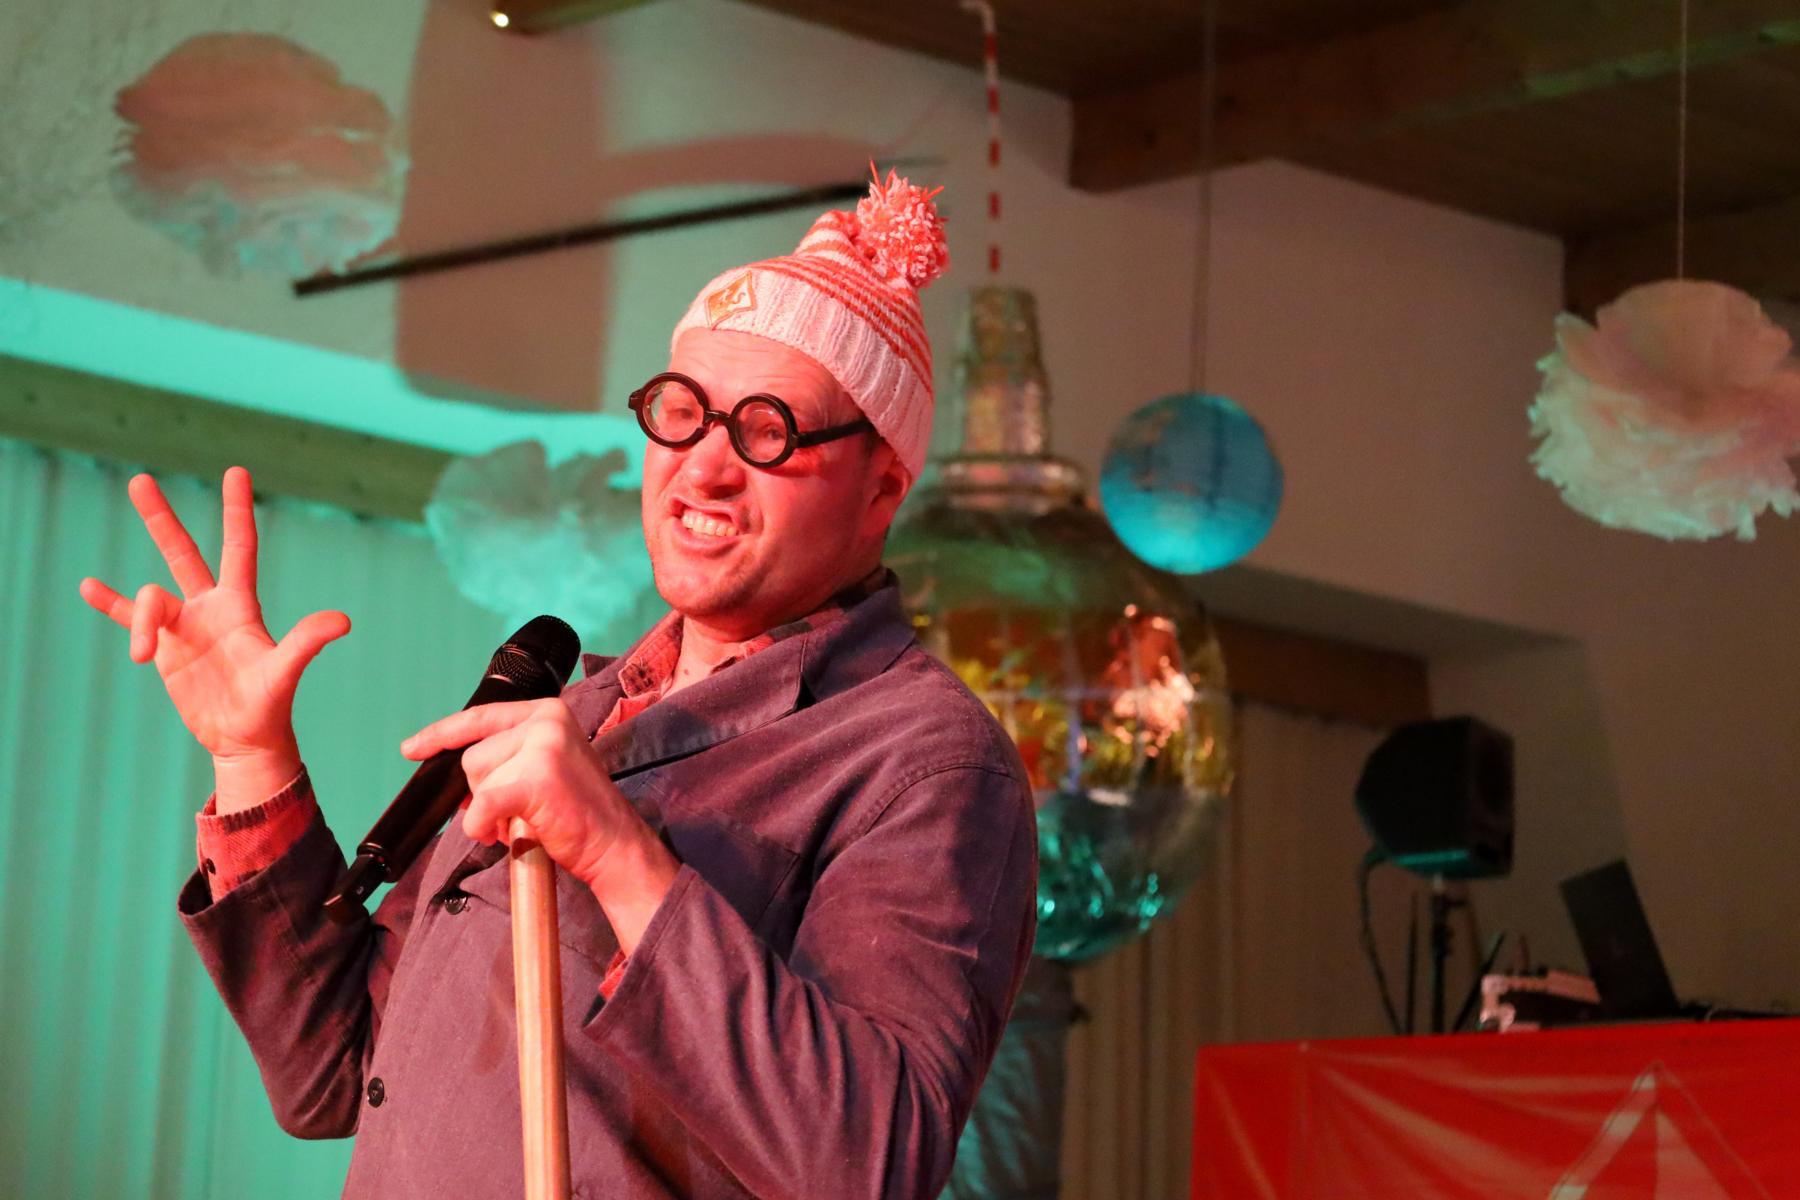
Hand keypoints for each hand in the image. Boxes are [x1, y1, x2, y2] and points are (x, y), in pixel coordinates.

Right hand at [77, 468, 349, 764]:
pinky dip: (112, 604)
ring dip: (140, 619)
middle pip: (182, 551)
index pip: (239, 545)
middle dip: (161, 518)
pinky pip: (131, 619)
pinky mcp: (165, 649)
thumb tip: (344, 621)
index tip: (236, 470)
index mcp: (241, 604)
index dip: (237, 509)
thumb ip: (307, 643)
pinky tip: (89, 587)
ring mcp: (185, 625)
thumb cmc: (270, 707)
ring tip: (143, 654)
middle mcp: (211, 607)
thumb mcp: (285, 673)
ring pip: (151, 598)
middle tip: (139, 479)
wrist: (244, 740)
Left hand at [401, 698, 660, 894]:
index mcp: (548, 711)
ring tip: (514, 823)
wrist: (612, 844)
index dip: (442, 733)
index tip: (411, 748)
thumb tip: (460, 772)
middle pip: (474, 755)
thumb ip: (508, 756)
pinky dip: (482, 826)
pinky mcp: (535, 778)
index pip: (482, 716)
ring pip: (476, 778)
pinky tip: (503, 835)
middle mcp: (546, 720)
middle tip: (509, 813)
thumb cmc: (576, 812)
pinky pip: (482, 804)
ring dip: (484, 810)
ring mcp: (542, 746)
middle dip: (479, 790)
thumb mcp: (543, 765)